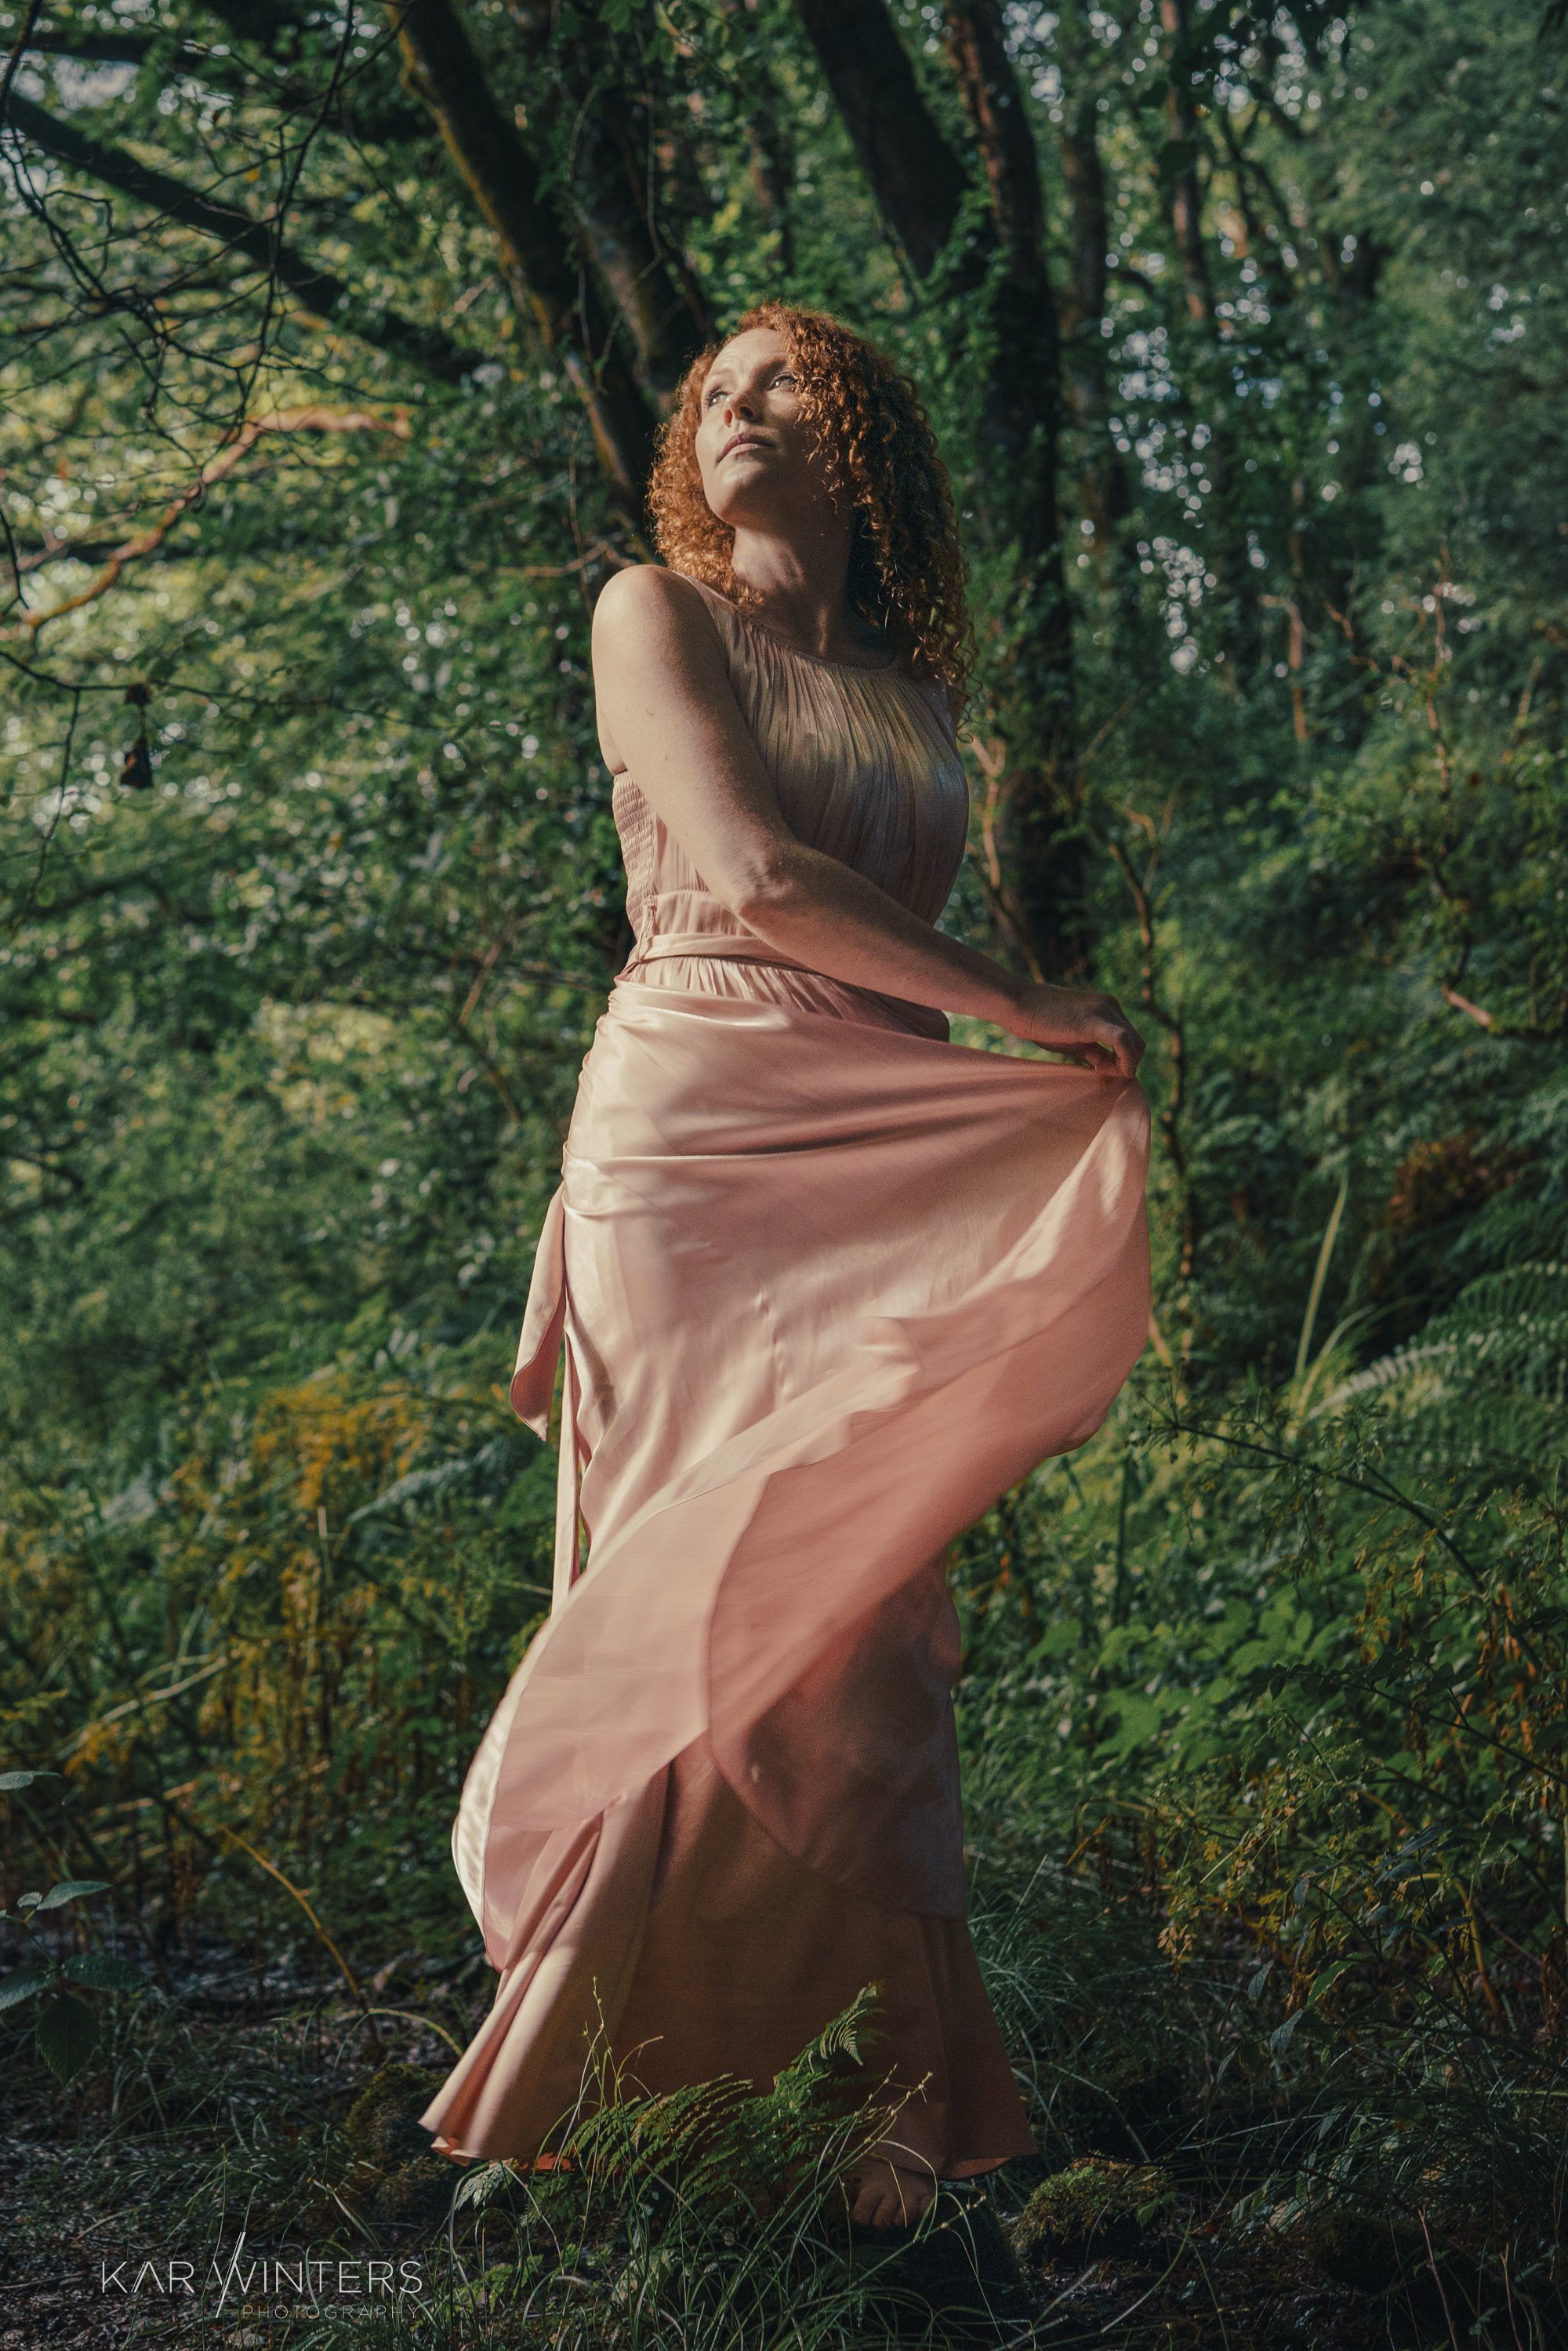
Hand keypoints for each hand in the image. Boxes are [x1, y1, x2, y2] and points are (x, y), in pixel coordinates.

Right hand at [1005, 982, 1144, 1076]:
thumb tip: (1107, 1068)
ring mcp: (1104, 1011)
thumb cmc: (1040, 1022)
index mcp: (1107, 1007)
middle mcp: (1111, 1006)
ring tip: (1098, 1071)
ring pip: (1135, 1043)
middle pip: (1137, 1043)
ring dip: (1123, 1065)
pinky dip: (1123, 1061)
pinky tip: (1105, 1070)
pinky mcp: (1094, 1021)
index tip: (1100, 1071)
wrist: (1019, 1004)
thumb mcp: (1074, 1039)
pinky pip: (1122, 1042)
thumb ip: (1094, 1051)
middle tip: (1101, 1074)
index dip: (1122, 1061)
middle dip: (1126, 1064)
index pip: (1130, 1039)